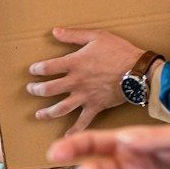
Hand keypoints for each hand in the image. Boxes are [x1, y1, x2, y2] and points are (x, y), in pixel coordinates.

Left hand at [26, 28, 142, 132]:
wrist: (139, 71)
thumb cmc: (119, 51)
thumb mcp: (97, 36)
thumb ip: (74, 35)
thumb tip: (55, 31)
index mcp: (74, 63)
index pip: (47, 68)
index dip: (37, 69)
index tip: (32, 70)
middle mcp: (76, 82)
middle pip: (48, 89)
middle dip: (36, 90)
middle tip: (30, 90)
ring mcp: (84, 96)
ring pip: (60, 108)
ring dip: (47, 112)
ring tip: (38, 114)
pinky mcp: (95, 107)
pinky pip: (83, 122)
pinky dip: (74, 130)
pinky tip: (66, 137)